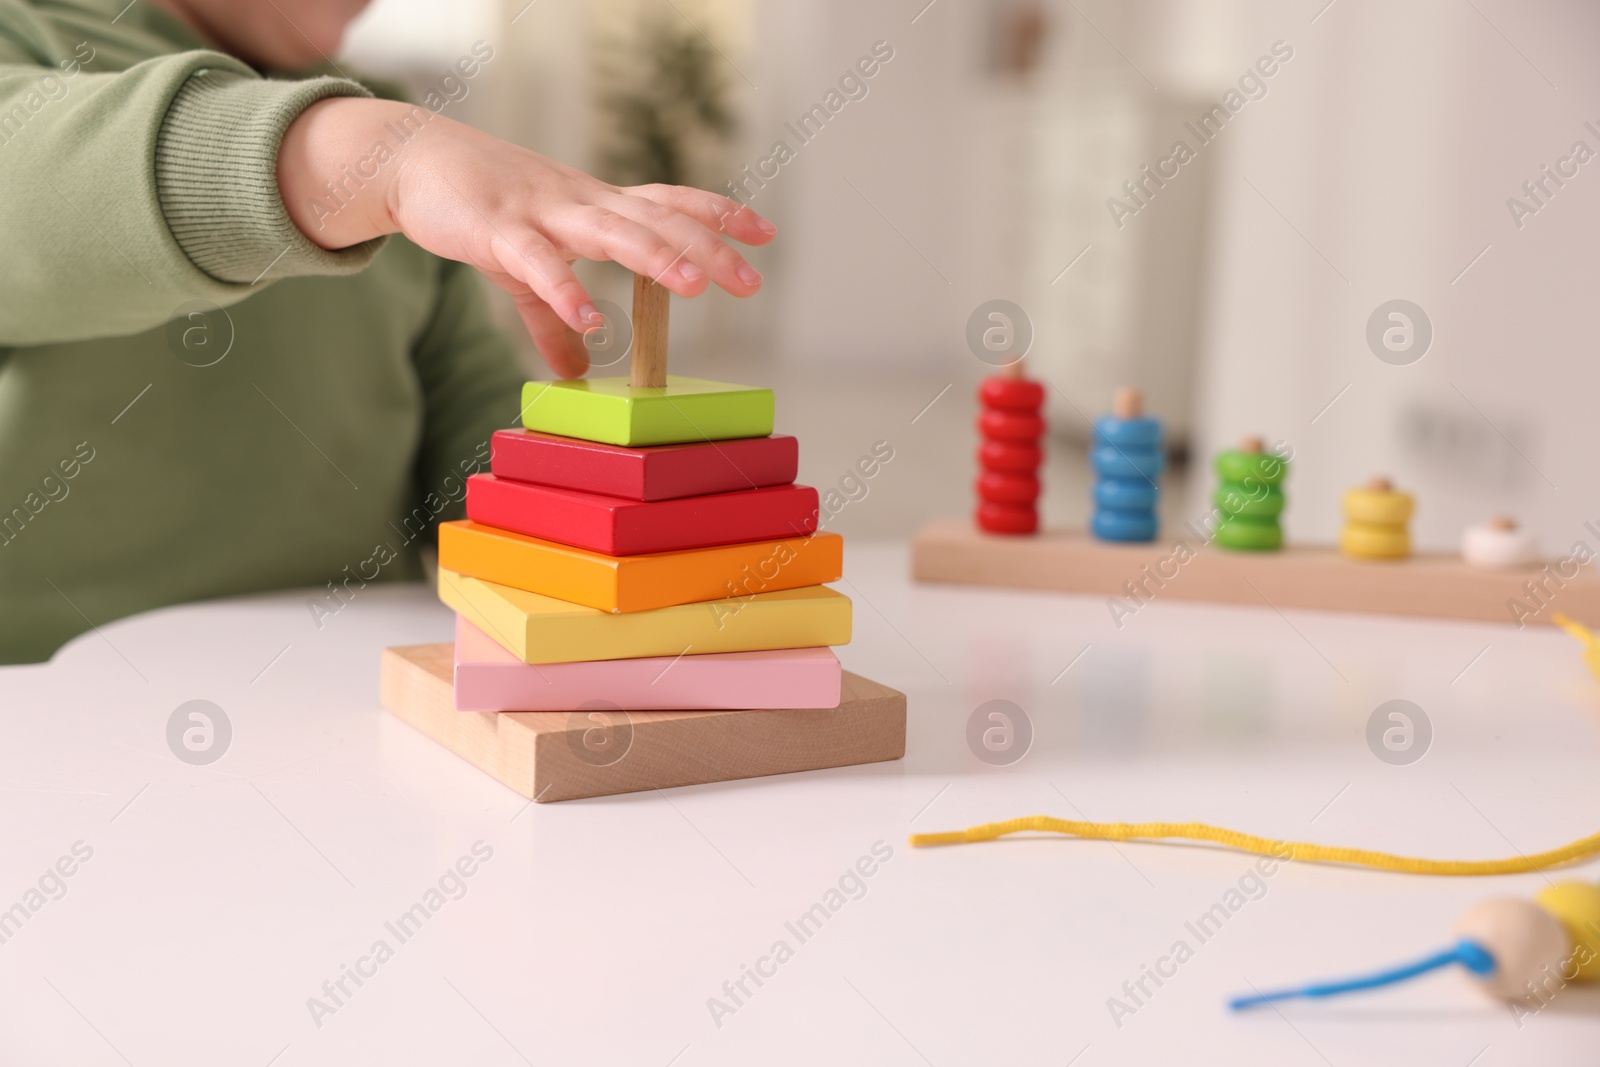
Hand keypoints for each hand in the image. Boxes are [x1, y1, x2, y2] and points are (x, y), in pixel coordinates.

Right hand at [278, 97, 775, 375]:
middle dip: (706, 248)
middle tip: (750, 280)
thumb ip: (554, 321)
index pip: (669, 202)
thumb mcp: (525, 268)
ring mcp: (542, 214)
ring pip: (611, 233)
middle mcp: (581, 204)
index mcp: (595, 206)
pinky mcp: (498, 232)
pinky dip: (565, 291)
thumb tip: (575, 370)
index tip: (765, 233)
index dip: (717, 215)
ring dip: (656, 258)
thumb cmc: (480, 210)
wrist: (412, 161)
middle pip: (657, 220)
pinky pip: (537, 265)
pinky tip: (591, 320)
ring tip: (696, 286)